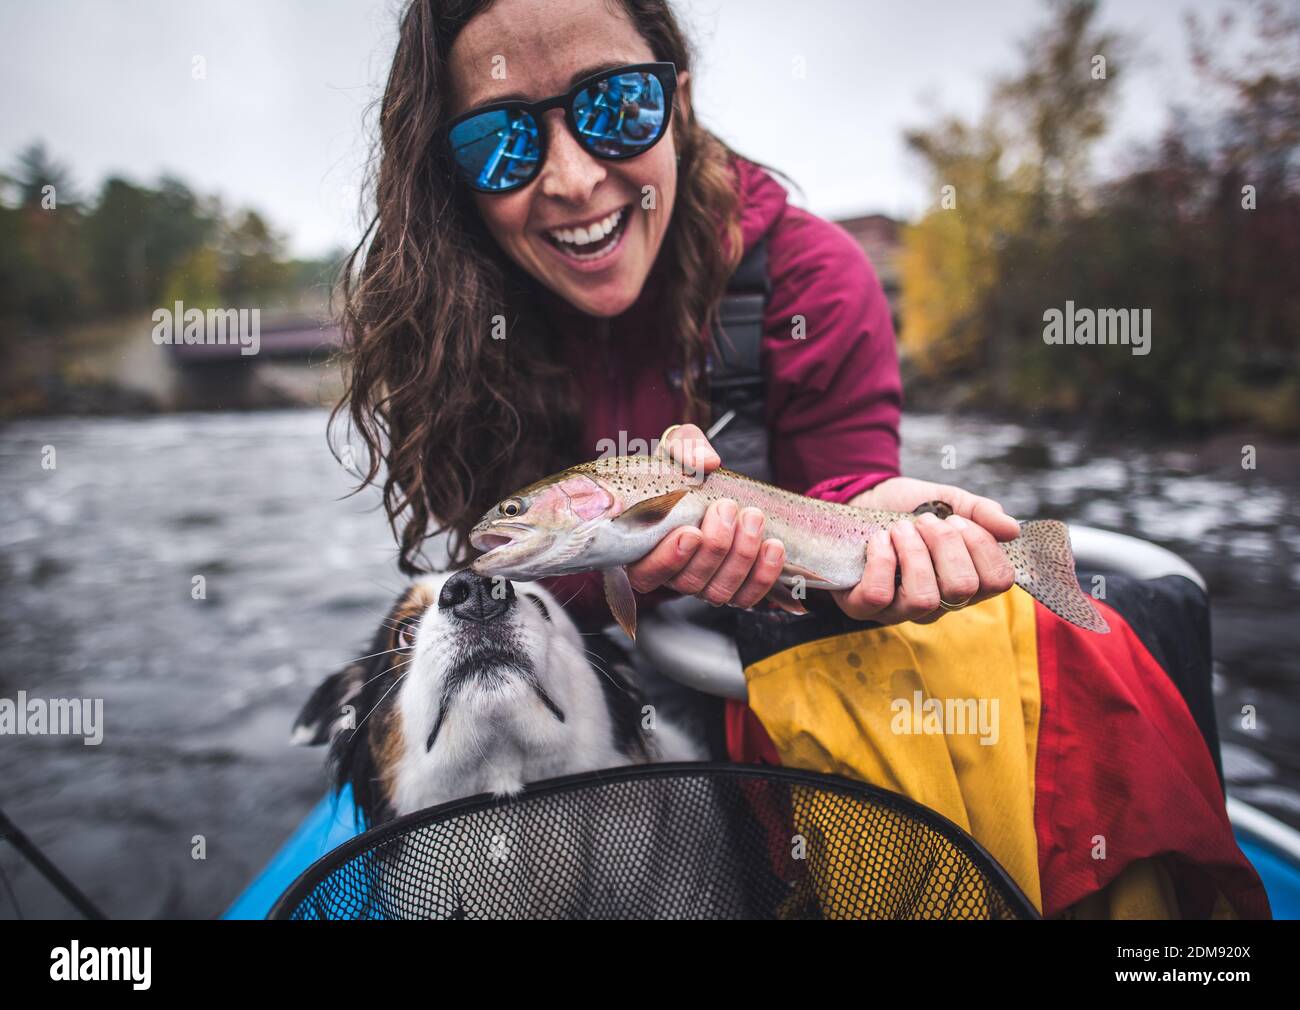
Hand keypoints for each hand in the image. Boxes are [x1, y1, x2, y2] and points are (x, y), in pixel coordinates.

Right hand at [624, 424, 802, 613]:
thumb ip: (684, 447)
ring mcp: (704, 584)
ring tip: (753, 518)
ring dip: (741, 556)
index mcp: (643, 548)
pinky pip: (748, 596)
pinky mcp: (735, 588)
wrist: (717, 483)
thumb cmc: (685, 467)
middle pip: (688, 582)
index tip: (690, 532)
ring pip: (719, 592)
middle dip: (715, 547)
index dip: (667, 560)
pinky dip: (764, 574)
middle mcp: (672, 574)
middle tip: (727, 507)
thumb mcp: (680, 447)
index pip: (645, 574)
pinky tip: (773, 546)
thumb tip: (706, 462)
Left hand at [830, 476, 1019, 624]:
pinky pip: (879, 595)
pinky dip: (881, 559)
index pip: (997, 581)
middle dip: (945, 542)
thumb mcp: (949, 501)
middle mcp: (938, 605)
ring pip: (924, 597)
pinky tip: (879, 540)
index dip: (982, 545)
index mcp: (966, 583)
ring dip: (913, 551)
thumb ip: (981, 513)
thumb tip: (1012, 530)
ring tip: (901, 529)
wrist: (863, 499)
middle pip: (962, 588)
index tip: (956, 520)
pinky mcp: (862, 608)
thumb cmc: (909, 507)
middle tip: (925, 521)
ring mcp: (899, 611)